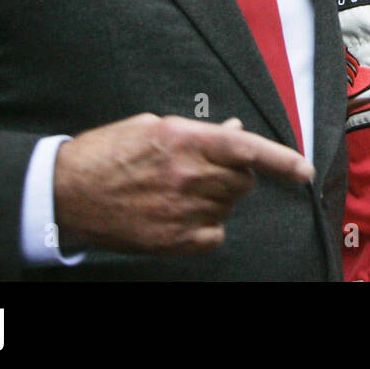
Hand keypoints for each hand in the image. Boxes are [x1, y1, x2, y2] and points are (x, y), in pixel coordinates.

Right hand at [53, 114, 313, 255]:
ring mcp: (182, 211)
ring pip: (228, 207)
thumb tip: (235, 132)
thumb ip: (200, 133)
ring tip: (181, 192)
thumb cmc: (108, 153)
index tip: (304, 171)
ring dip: (217, 199)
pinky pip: (214, 235)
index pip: (247, 149)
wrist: (66, 193)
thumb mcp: (154, 127)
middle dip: (235, 175)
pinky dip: (207, 227)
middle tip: (206, 170)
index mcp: (184, 140)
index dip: (281, 160)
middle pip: (242, 181)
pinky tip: (180, 215)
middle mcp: (188, 175)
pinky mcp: (173, 241)